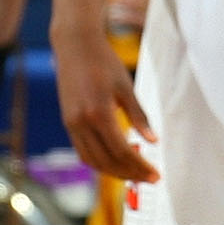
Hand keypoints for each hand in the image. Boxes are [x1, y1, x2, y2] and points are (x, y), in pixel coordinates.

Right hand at [56, 13, 157, 181]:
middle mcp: (82, 122)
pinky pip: (83, 151)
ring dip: (114, 172)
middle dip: (130, 174)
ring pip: (93, 161)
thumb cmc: (104, 62)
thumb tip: (153, 141)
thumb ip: (139, 116)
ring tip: (134, 174)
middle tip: (150, 179)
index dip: (140, 167)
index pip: (122, 151)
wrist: (74, 46)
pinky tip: (114, 161)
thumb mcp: (126, 87)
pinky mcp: (68, 122)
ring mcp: (72, 124)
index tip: (155, 175)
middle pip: (108, 161)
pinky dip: (99, 161)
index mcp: (99, 113)